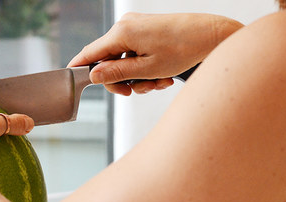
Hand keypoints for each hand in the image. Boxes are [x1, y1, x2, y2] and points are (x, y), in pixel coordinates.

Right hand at [68, 13, 242, 94]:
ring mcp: (138, 27)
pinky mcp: (148, 31)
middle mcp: (127, 25)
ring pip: (124, 60)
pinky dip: (146, 69)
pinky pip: (136, 54)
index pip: (90, 53)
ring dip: (138, 78)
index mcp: (122, 32)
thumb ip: (117, 73)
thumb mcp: (147, 69)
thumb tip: (94, 75)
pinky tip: (163, 76)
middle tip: (133, 92)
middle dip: (120, 80)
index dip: (80, 69)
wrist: (214, 36)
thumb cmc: (185, 50)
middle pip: (107, 60)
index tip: (71, 81)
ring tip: (159, 83)